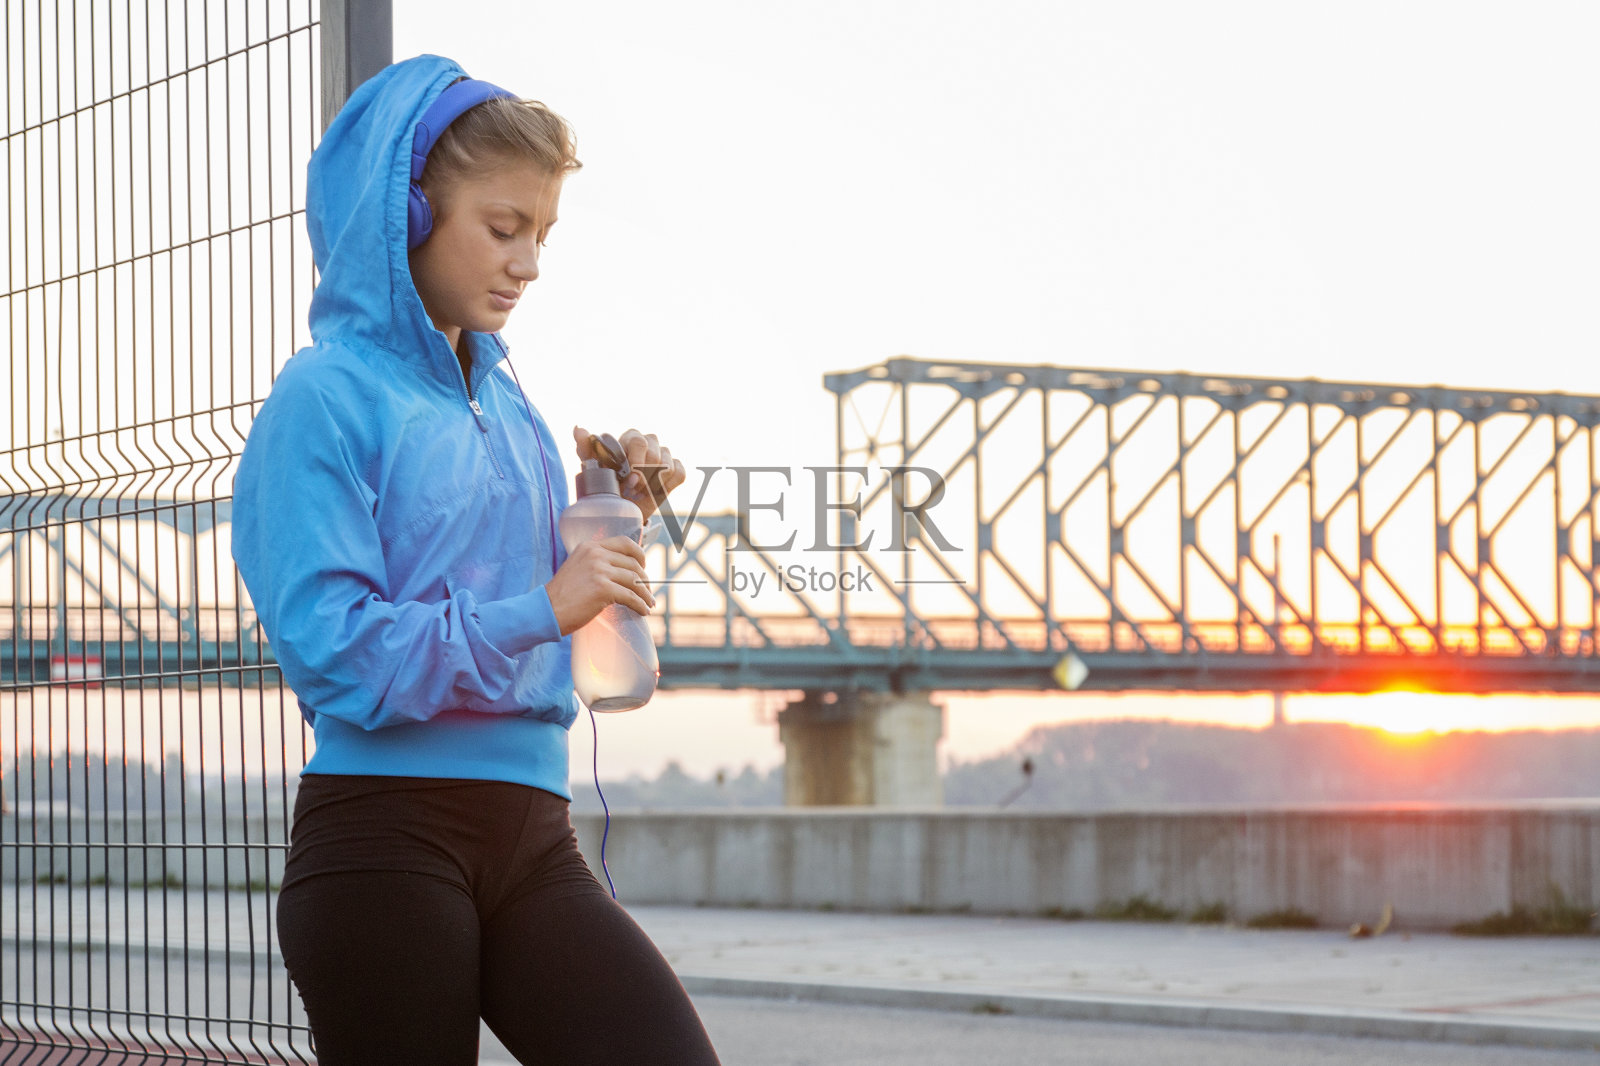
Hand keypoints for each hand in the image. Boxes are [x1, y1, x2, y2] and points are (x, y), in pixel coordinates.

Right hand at [544, 534, 655, 634]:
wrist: (546, 610)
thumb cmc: (561, 595)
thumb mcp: (577, 567)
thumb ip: (596, 563)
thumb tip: (620, 571)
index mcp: (590, 547)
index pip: (624, 543)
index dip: (639, 555)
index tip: (643, 567)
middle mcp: (596, 555)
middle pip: (633, 563)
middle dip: (644, 579)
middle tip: (647, 591)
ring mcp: (600, 571)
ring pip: (635, 580)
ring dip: (645, 594)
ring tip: (649, 603)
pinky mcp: (603, 589)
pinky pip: (631, 597)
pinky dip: (640, 605)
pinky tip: (643, 611)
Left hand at [572, 426, 686, 519]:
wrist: (622, 505)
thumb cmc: (606, 482)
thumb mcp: (593, 468)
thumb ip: (585, 448)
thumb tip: (578, 429)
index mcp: (630, 437)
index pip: (639, 443)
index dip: (636, 463)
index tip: (628, 480)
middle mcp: (649, 442)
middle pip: (655, 455)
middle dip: (644, 477)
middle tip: (632, 489)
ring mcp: (664, 454)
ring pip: (668, 466)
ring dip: (653, 484)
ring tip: (640, 491)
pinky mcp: (676, 469)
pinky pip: (679, 474)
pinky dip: (667, 485)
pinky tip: (654, 490)